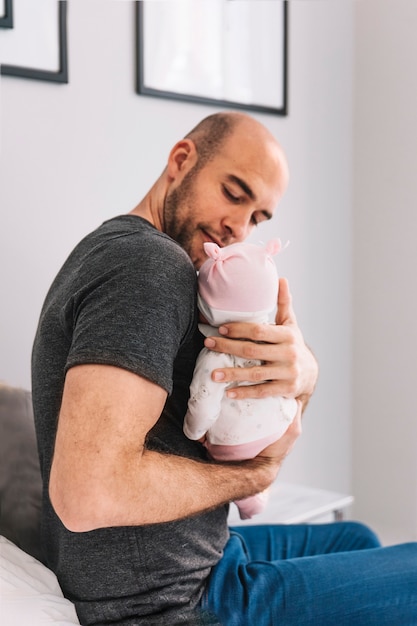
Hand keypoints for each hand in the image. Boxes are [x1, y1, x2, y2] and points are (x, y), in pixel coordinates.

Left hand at [203, 278, 317, 408]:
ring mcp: (287, 374)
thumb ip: (284, 303)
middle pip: (252, 351)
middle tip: (208, 343)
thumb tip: (282, 279)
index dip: (239, 329)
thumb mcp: (291, 324)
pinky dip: (244, 392)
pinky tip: (228, 392)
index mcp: (288, 335)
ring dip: (232, 374)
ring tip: (213, 374)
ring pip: (255, 374)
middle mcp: (289, 354)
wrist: (310, 373)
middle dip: (228, 347)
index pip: (259, 331)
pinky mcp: (285, 390)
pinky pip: (261, 392)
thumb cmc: (293, 344)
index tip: (220, 328)